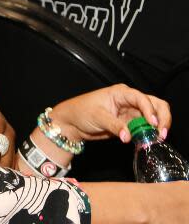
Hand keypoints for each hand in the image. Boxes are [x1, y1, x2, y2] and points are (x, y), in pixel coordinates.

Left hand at [50, 84, 170, 143]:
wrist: (72, 122)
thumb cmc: (80, 112)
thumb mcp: (97, 117)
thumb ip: (114, 126)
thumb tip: (128, 136)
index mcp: (121, 93)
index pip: (142, 98)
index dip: (150, 110)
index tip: (153, 124)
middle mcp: (129, 101)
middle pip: (155, 105)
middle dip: (162, 118)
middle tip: (161, 133)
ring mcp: (131, 113)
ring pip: (153, 117)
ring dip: (158, 127)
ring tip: (156, 139)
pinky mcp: (130, 124)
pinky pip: (145, 128)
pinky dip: (149, 134)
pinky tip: (148, 141)